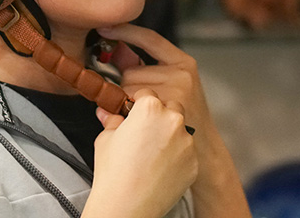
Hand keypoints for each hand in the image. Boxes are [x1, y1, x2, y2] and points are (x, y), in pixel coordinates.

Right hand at [84, 89, 197, 217]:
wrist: (126, 207)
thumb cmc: (114, 175)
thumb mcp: (105, 140)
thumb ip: (112, 120)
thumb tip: (108, 113)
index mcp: (150, 108)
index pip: (148, 94)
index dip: (138, 105)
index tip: (135, 113)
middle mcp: (173, 119)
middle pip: (169, 107)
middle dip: (159, 116)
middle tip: (144, 134)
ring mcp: (186, 141)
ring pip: (180, 130)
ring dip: (170, 136)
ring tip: (151, 155)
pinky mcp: (194, 161)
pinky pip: (186, 152)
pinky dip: (177, 156)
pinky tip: (160, 168)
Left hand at [96, 24, 210, 131]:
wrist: (204, 150)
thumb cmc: (184, 117)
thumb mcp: (173, 86)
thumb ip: (143, 68)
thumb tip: (115, 52)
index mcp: (183, 62)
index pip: (149, 39)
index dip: (125, 31)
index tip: (103, 27)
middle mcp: (181, 73)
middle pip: (130, 72)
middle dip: (125, 87)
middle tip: (139, 107)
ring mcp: (174, 92)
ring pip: (127, 90)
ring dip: (126, 103)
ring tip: (144, 118)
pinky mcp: (165, 110)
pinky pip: (128, 107)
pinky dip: (125, 115)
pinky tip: (139, 125)